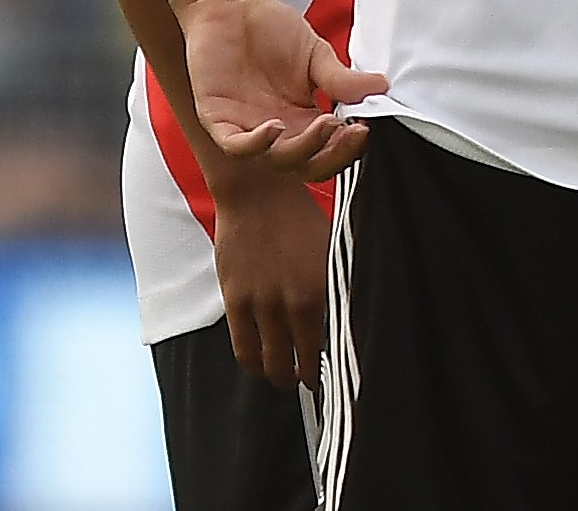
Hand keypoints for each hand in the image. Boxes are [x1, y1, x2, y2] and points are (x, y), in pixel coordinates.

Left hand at [181, 0, 386, 180]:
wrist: (231, 5)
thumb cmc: (271, 28)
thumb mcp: (316, 54)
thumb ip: (341, 78)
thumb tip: (381, 88)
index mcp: (303, 119)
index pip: (329, 149)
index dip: (348, 147)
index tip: (366, 128)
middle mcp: (278, 130)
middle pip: (307, 165)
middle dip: (332, 154)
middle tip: (350, 130)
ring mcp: (248, 128)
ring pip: (276, 160)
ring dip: (303, 149)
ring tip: (325, 123)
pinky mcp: (218, 120)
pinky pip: (237, 146)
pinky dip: (257, 144)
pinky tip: (275, 127)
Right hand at [207, 164, 331, 387]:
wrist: (258, 194)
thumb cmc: (300, 218)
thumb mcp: (330, 252)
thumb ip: (334, 287)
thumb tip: (342, 319)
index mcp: (320, 289)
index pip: (324, 345)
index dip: (324, 366)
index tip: (328, 376)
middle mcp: (290, 302)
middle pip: (296, 360)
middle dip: (300, 378)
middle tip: (305, 383)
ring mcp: (260, 304)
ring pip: (268, 359)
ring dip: (276, 375)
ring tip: (282, 378)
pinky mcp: (235, 300)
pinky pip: (242, 346)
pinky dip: (252, 362)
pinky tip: (259, 365)